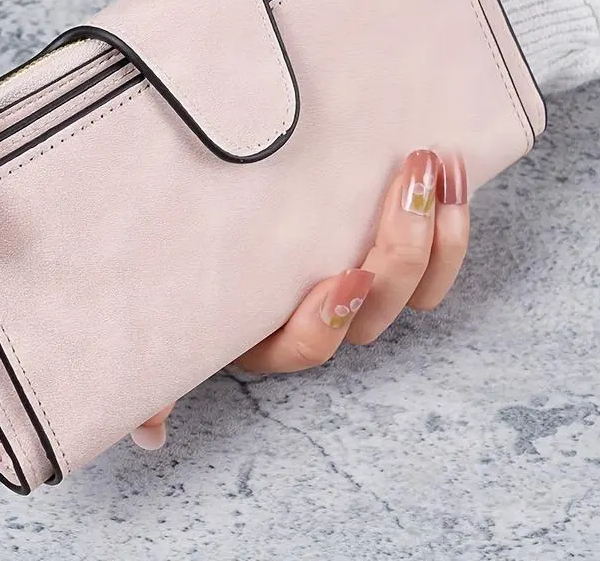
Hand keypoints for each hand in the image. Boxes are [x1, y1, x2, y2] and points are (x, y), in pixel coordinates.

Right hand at [130, 149, 468, 450]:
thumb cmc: (192, 276)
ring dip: (440, 231)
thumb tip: (147, 431)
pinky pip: (437, 260)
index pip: (308, 346)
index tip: (345, 277)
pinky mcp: (386, 253)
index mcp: (271, 338)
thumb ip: (158, 374)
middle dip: (402, 247)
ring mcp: (361, 288)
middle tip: (409, 179)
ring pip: (418, 287)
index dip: (330, 319)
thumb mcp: (171, 318)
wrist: (221, 224)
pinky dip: (450, 220)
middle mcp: (323, 320)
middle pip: (378, 310)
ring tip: (439, 167)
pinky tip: (453, 172)